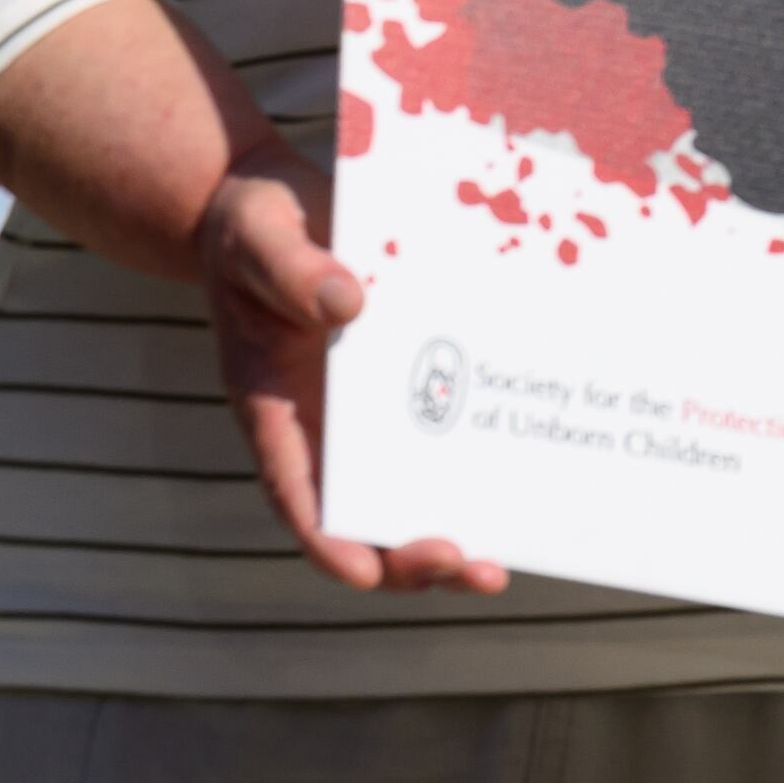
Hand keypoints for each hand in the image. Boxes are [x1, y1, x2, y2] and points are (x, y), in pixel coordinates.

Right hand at [201, 147, 503, 594]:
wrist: (285, 208)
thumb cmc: (254, 228)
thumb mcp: (257, 236)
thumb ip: (292, 270)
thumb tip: (348, 306)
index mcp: (272, 405)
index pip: (294, 489)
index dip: (328, 540)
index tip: (366, 574)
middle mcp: (323, 427)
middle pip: (360, 516)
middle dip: (408, 557)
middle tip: (470, 568)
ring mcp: (370, 413)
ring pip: (408, 495)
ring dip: (450, 537)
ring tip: (497, 568)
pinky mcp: (414, 383)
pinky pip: (447, 437)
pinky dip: (479, 469)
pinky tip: (529, 485)